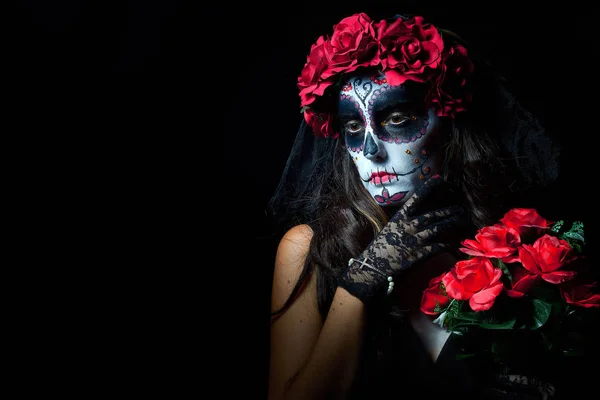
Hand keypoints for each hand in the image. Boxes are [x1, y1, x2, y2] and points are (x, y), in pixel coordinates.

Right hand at [339, 175, 465, 303]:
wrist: (373, 266)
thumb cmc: (380, 247)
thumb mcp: (390, 229)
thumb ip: (404, 222)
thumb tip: (418, 218)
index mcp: (399, 217)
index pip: (416, 199)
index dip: (428, 188)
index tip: (439, 180)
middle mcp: (409, 226)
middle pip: (433, 214)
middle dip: (448, 210)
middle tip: (460, 208)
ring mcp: (415, 239)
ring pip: (438, 227)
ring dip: (451, 222)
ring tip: (461, 219)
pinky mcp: (419, 254)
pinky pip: (437, 246)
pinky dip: (446, 244)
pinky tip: (452, 243)